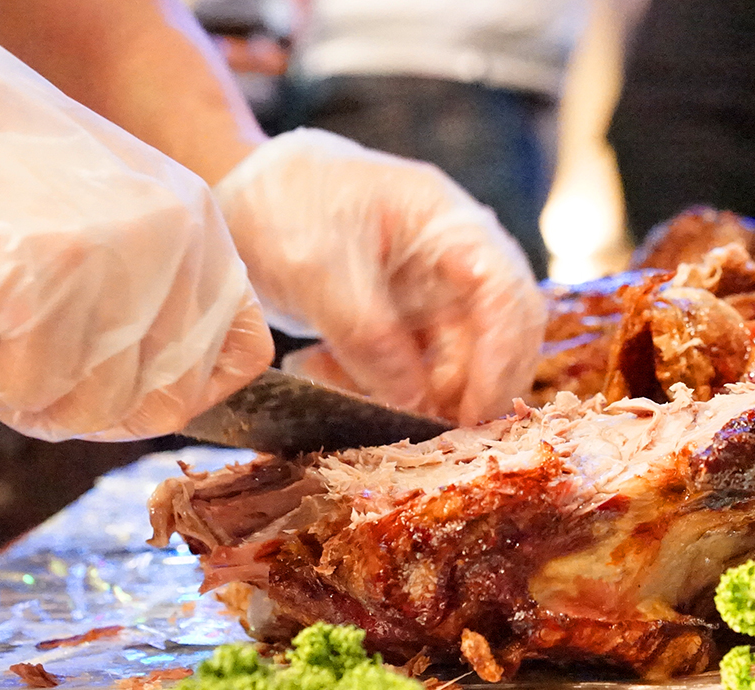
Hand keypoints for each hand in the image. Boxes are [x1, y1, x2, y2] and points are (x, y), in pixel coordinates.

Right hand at [0, 45, 272, 441]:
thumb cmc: (16, 160)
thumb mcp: (119, 206)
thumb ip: (159, 284)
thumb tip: (168, 395)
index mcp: (200, 226)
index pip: (243, 354)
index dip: (186, 393)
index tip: (131, 396)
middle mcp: (177, 241)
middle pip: (164, 401)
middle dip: (95, 411)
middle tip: (37, 379)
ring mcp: (119, 255)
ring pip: (93, 406)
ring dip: (37, 399)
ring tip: (7, 343)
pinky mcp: (49, 270)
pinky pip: (29, 385)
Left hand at [213, 129, 545, 425]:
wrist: (247, 194)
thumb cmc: (286, 201)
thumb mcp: (315, 265)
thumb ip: (367, 333)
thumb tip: (415, 402)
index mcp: (452, 227)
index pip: (507, 293)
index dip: (502, 355)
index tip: (476, 410)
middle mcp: (460, 266)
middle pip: (499, 339)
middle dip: (466, 390)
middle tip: (421, 429)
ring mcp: (438, 298)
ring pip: (459, 367)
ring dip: (413, 395)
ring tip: (337, 384)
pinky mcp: (410, 327)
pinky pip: (417, 374)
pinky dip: (379, 389)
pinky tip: (322, 372)